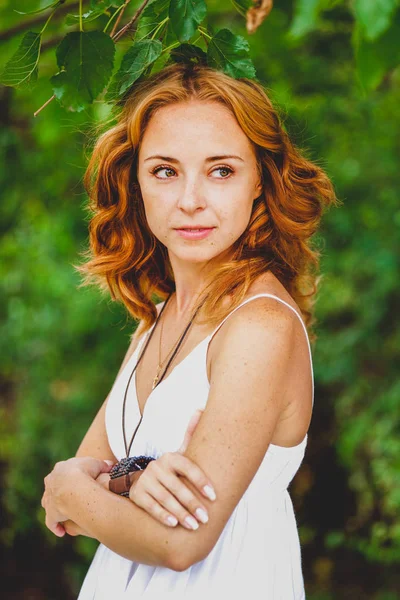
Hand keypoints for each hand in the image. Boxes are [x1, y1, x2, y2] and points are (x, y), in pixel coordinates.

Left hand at [41, 457, 112, 536]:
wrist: (73, 486)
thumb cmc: (86, 472)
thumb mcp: (97, 464)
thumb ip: (102, 465)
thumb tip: (109, 465)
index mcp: (60, 469)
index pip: (63, 473)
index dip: (70, 477)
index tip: (78, 481)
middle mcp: (51, 483)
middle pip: (53, 487)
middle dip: (60, 490)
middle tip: (70, 496)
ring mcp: (49, 499)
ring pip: (48, 504)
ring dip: (55, 508)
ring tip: (65, 513)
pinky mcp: (51, 513)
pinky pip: (51, 522)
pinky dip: (56, 527)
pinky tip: (62, 532)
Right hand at [129, 409, 216, 529]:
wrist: (143, 480)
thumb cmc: (172, 470)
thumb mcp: (181, 453)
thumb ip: (191, 434)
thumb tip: (201, 408)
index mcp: (171, 457)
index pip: (188, 468)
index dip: (201, 482)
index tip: (214, 496)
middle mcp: (157, 466)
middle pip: (177, 487)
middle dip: (192, 504)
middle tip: (206, 518)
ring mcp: (146, 480)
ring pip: (165, 498)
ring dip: (180, 513)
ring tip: (194, 526)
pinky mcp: (137, 495)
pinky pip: (151, 506)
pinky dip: (162, 515)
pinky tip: (173, 524)